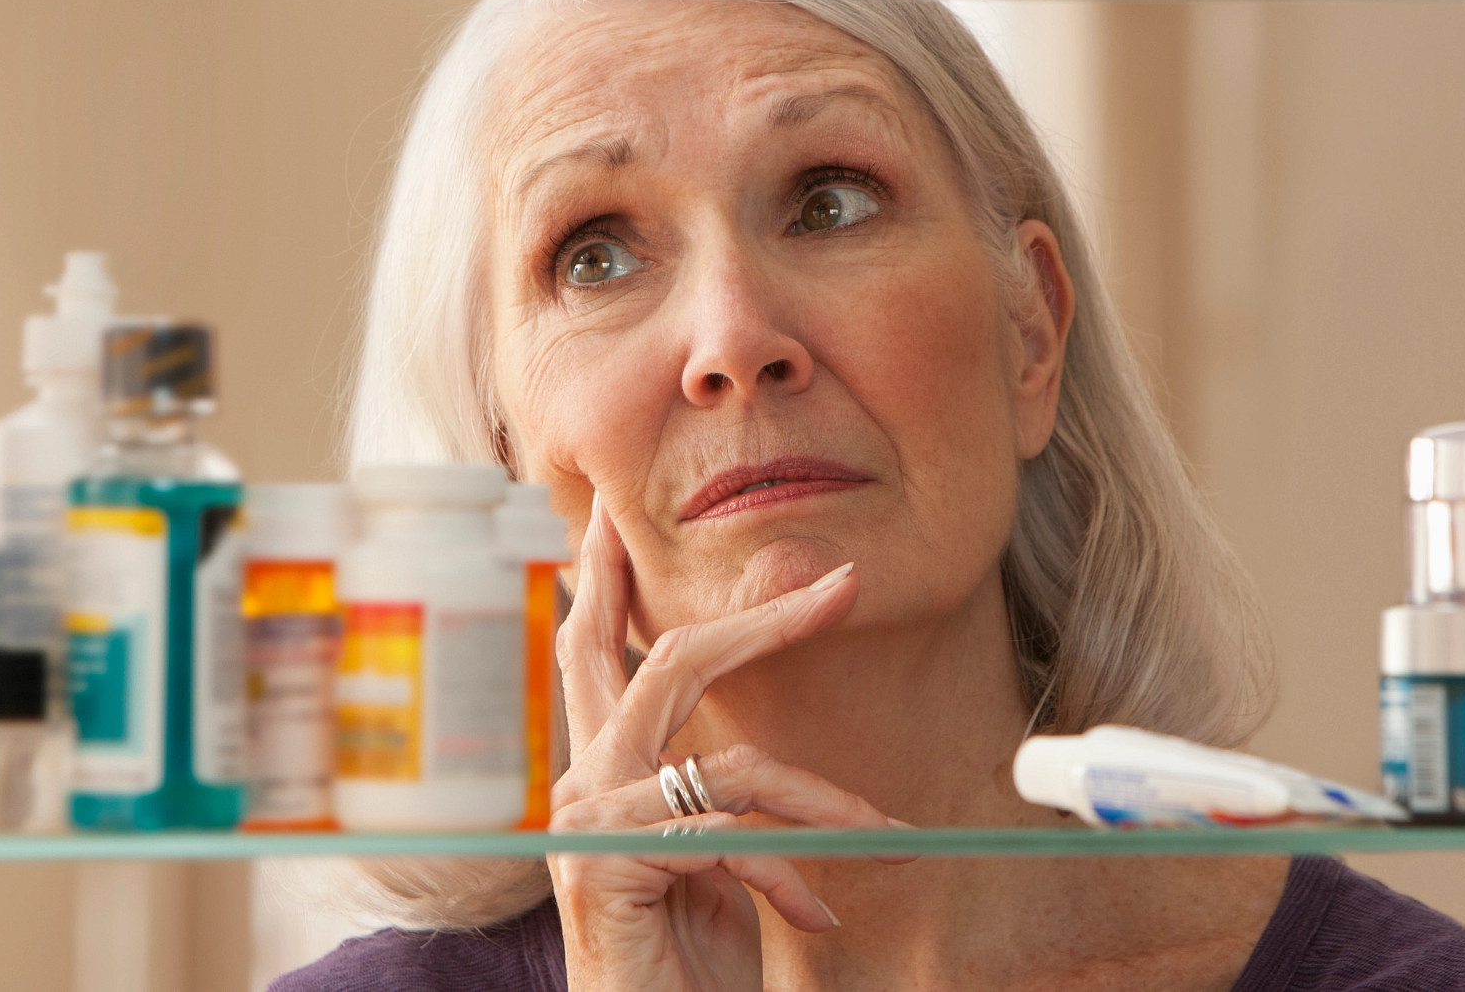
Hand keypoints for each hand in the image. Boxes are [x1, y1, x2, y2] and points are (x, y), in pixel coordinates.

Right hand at [548, 497, 904, 991]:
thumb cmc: (687, 973)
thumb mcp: (714, 867)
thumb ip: (716, 801)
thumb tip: (763, 763)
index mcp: (600, 773)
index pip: (596, 651)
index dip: (613, 579)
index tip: (622, 517)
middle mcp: (580, 785)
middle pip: (665, 663)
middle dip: (760, 620)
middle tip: (840, 589)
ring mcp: (586, 823)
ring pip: (733, 765)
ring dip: (825, 804)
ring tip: (883, 840)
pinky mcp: (607, 865)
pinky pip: (732, 835)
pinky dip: (791, 872)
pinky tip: (817, 914)